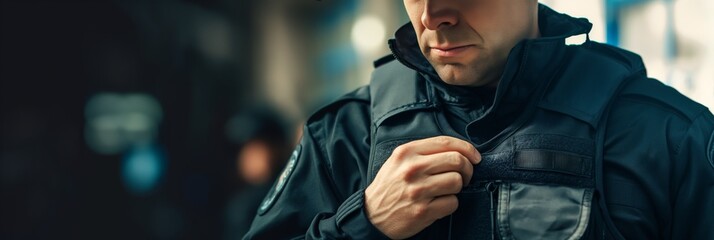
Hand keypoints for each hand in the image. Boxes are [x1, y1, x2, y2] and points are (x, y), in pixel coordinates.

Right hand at [364, 136, 481, 238]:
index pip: (446, 142)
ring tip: (448, 190)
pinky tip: (439, 204)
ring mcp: (418, 191)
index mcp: (407, 153)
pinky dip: (451, 204)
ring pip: (457, 181)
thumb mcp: (399, 161)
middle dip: (468, 169)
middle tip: (465, 176)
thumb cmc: (389, 186)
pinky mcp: (423, 211)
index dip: (467, 148)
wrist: (371, 214)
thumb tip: (459, 151)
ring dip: (459, 187)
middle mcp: (412, 169)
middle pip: (457, 160)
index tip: (475, 157)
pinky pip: (452, 203)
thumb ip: (424, 152)